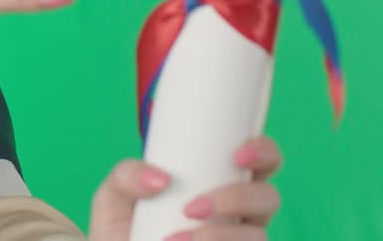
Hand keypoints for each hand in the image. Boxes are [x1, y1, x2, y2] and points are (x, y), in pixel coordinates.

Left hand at [88, 136, 282, 240]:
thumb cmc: (124, 232)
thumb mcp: (113, 199)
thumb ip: (125, 177)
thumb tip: (160, 178)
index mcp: (220, 183)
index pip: (261, 159)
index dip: (263, 151)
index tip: (238, 154)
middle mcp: (240, 215)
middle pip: (269, 197)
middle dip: (237, 198)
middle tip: (192, 208)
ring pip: (258, 236)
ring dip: (218, 237)